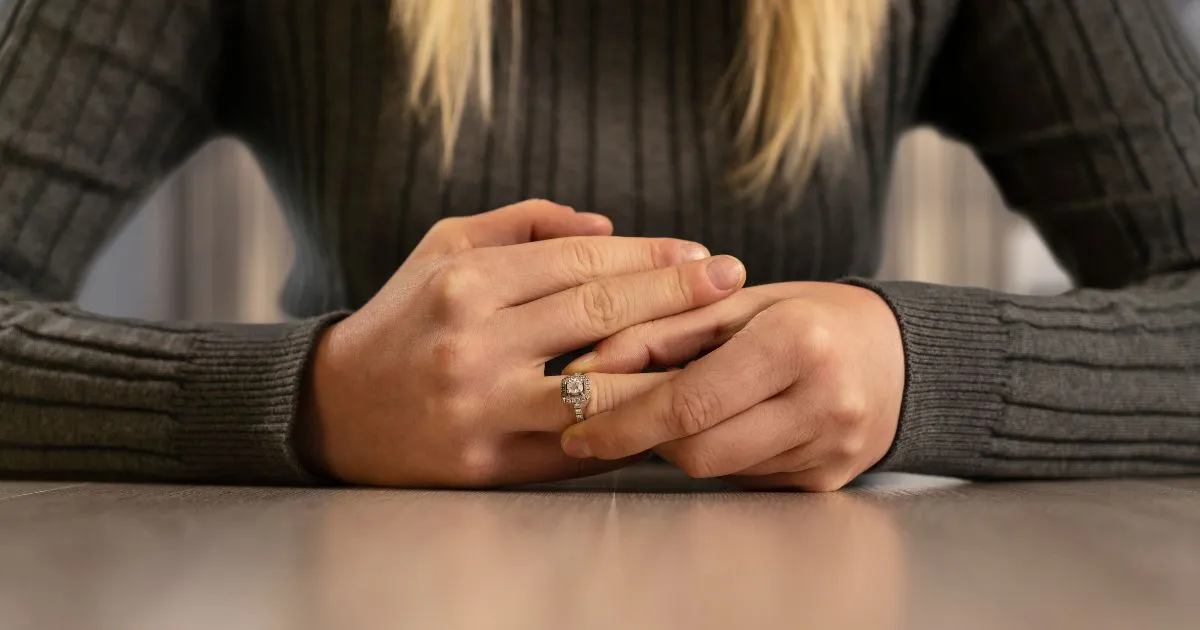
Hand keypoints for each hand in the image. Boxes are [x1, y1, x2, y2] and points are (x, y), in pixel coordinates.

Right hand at [297, 200, 746, 486]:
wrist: (334, 411)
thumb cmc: (404, 318)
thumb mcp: (444, 248)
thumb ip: (523, 225)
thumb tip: (608, 226)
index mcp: (466, 283)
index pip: (581, 262)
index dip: (651, 256)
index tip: (702, 254)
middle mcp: (475, 344)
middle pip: (601, 316)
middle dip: (677, 296)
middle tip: (733, 281)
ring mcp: (484, 410)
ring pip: (602, 387)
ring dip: (669, 368)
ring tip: (721, 349)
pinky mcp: (489, 465)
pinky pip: (579, 443)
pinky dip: (628, 424)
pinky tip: (671, 406)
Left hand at [559, 282, 902, 490]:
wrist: (899, 356)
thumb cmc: (809, 317)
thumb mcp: (737, 303)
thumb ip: (660, 329)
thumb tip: (586, 364)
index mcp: (797, 342)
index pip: (688, 400)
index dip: (621, 417)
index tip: (573, 422)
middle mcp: (821, 401)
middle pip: (696, 447)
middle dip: (640, 435)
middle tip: (600, 419)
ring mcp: (828, 450)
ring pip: (714, 468)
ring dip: (675, 444)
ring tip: (665, 409)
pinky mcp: (825, 481)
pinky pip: (742, 477)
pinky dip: (715, 451)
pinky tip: (720, 423)